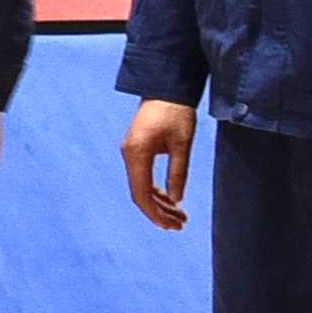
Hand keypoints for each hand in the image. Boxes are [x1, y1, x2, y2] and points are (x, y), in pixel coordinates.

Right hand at [121, 96, 201, 231]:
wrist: (166, 86)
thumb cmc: (176, 112)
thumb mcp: (182, 144)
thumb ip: (177, 172)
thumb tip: (176, 200)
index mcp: (137, 153)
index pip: (141, 193)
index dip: (155, 213)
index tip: (170, 226)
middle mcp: (129, 154)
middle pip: (140, 193)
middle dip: (159, 212)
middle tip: (180, 224)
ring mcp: (131, 152)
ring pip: (141, 187)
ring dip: (159, 203)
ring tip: (180, 216)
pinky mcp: (136, 149)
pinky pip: (142, 176)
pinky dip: (156, 190)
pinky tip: (171, 199)